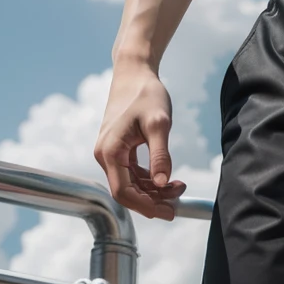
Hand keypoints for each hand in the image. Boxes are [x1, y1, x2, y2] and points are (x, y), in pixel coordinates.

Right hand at [94, 61, 186, 220]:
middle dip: (152, 200)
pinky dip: (149, 179)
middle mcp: (105, 155)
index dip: (145, 206)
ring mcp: (110, 153)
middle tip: (178, 203)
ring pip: (130, 184)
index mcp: (110, 151)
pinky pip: (132, 173)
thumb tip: (163, 183)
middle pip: (126, 191)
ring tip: (179, 187)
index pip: (123, 191)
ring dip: (153, 191)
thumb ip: (160, 155)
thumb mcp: (159, 124)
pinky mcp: (118, 150)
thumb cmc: (146, 94)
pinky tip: (168, 178)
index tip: (168, 211)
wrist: (134, 72)